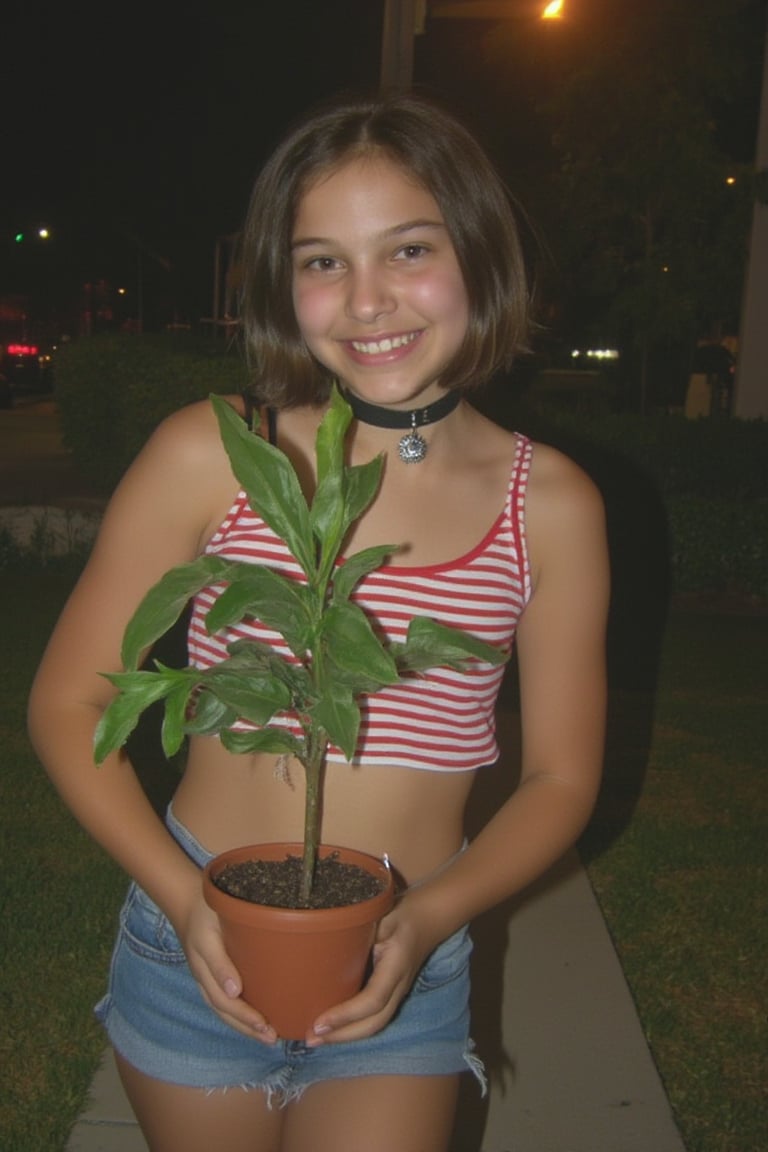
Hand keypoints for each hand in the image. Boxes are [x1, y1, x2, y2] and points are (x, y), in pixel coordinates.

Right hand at [178, 888, 278, 1043]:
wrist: (189, 903)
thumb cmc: (205, 914)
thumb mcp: (209, 935)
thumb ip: (219, 962)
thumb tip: (235, 991)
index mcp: (205, 970)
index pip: (224, 1002)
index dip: (244, 1015)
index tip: (263, 1023)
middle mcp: (206, 979)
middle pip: (226, 1011)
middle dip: (248, 1027)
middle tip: (272, 1037)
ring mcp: (209, 979)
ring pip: (225, 1010)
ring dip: (245, 1026)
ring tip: (268, 1036)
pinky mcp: (215, 975)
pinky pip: (225, 1001)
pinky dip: (240, 1014)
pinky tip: (258, 1019)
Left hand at [303, 898, 436, 1046]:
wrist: (429, 918)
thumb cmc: (401, 913)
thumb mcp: (380, 915)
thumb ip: (357, 932)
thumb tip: (322, 944)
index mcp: (396, 965)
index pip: (373, 999)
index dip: (346, 1015)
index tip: (319, 1023)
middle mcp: (400, 985)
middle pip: (374, 1023)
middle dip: (342, 1035)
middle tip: (310, 1038)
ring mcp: (399, 992)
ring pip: (375, 1024)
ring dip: (346, 1035)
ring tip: (316, 1039)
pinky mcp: (393, 993)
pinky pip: (375, 1017)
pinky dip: (353, 1026)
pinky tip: (333, 1028)